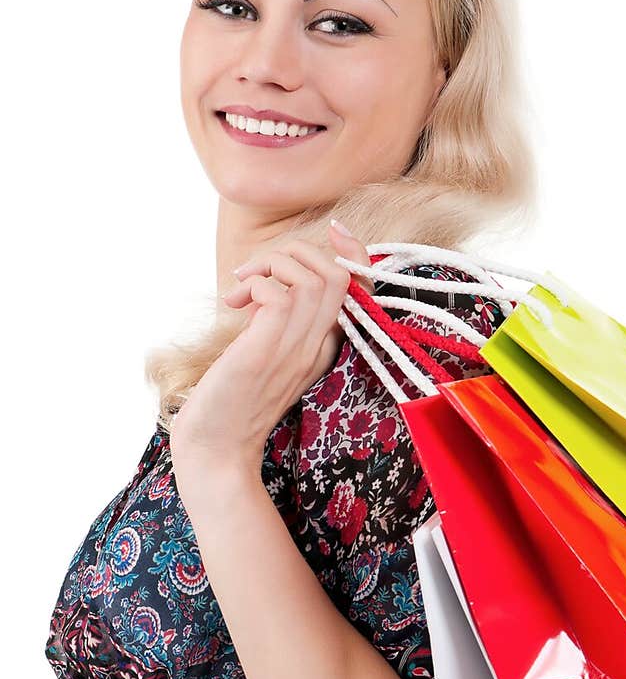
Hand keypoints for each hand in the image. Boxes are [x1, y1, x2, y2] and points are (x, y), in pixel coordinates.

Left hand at [169, 221, 374, 482]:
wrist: (214, 449)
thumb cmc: (231, 400)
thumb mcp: (264, 351)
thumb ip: (276, 319)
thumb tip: (270, 279)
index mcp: (321, 346)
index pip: (359, 289)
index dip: (355, 251)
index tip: (336, 229)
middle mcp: (316, 346)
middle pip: (337, 273)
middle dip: (295, 252)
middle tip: (255, 274)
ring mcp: (294, 350)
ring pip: (312, 277)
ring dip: (271, 265)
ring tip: (240, 288)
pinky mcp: (265, 352)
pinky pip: (278, 294)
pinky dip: (255, 285)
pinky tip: (233, 305)